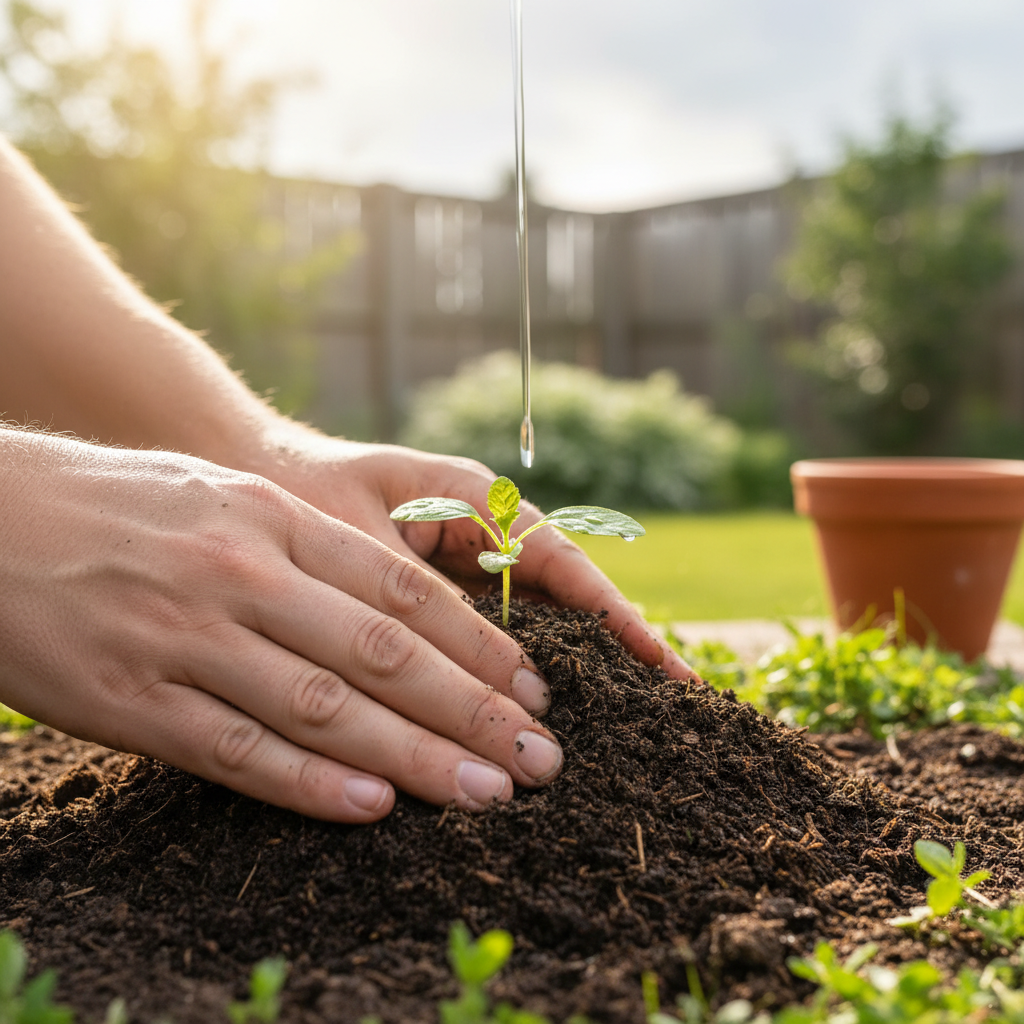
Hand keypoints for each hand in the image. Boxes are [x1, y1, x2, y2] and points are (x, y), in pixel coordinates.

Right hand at [0, 430, 564, 821]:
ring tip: (487, 793)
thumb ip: (306, 547)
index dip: (478, 646)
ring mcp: (188, 642)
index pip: (402, 592)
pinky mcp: (133, 703)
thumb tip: (398, 608)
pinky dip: (310, 785)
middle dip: (475, 711)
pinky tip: (373, 808)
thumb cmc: (120, 503)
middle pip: (384, 656)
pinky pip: (239, 752)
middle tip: (541, 758)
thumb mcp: (225, 496)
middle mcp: (244, 578)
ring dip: (416, 759)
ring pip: (326, 711)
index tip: (532, 688)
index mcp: (273, 521)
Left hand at [255, 437, 695, 680]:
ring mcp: (460, 567)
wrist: (247, 474)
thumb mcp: (356, 543)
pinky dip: (509, 676)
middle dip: (609, 651)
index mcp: (472, 500)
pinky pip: (486, 637)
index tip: (662, 667)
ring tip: (617, 725)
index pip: (561, 563)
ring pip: (530, 623)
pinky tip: (526, 720)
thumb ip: (415, 605)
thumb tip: (480, 679)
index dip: (614, 617)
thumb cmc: (298, 491)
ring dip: (567, 670)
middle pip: (561, 597)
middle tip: (664, 710)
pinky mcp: (435, 596)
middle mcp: (478, 533)